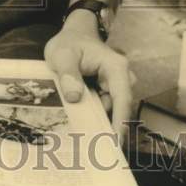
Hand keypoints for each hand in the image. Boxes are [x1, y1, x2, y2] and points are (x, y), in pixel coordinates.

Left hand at [44, 11, 135, 147]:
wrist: (74, 33)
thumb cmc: (70, 42)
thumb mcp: (63, 55)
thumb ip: (68, 74)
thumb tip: (74, 97)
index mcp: (116, 68)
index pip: (122, 99)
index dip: (119, 122)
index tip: (114, 143)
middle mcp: (121, 78)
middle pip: (117, 109)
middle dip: (105, 128)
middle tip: (93, 151)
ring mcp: (115, 86)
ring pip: (109, 110)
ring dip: (97, 123)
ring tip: (84, 144)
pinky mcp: (107, 92)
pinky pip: (102, 108)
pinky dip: (93, 116)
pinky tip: (82, 129)